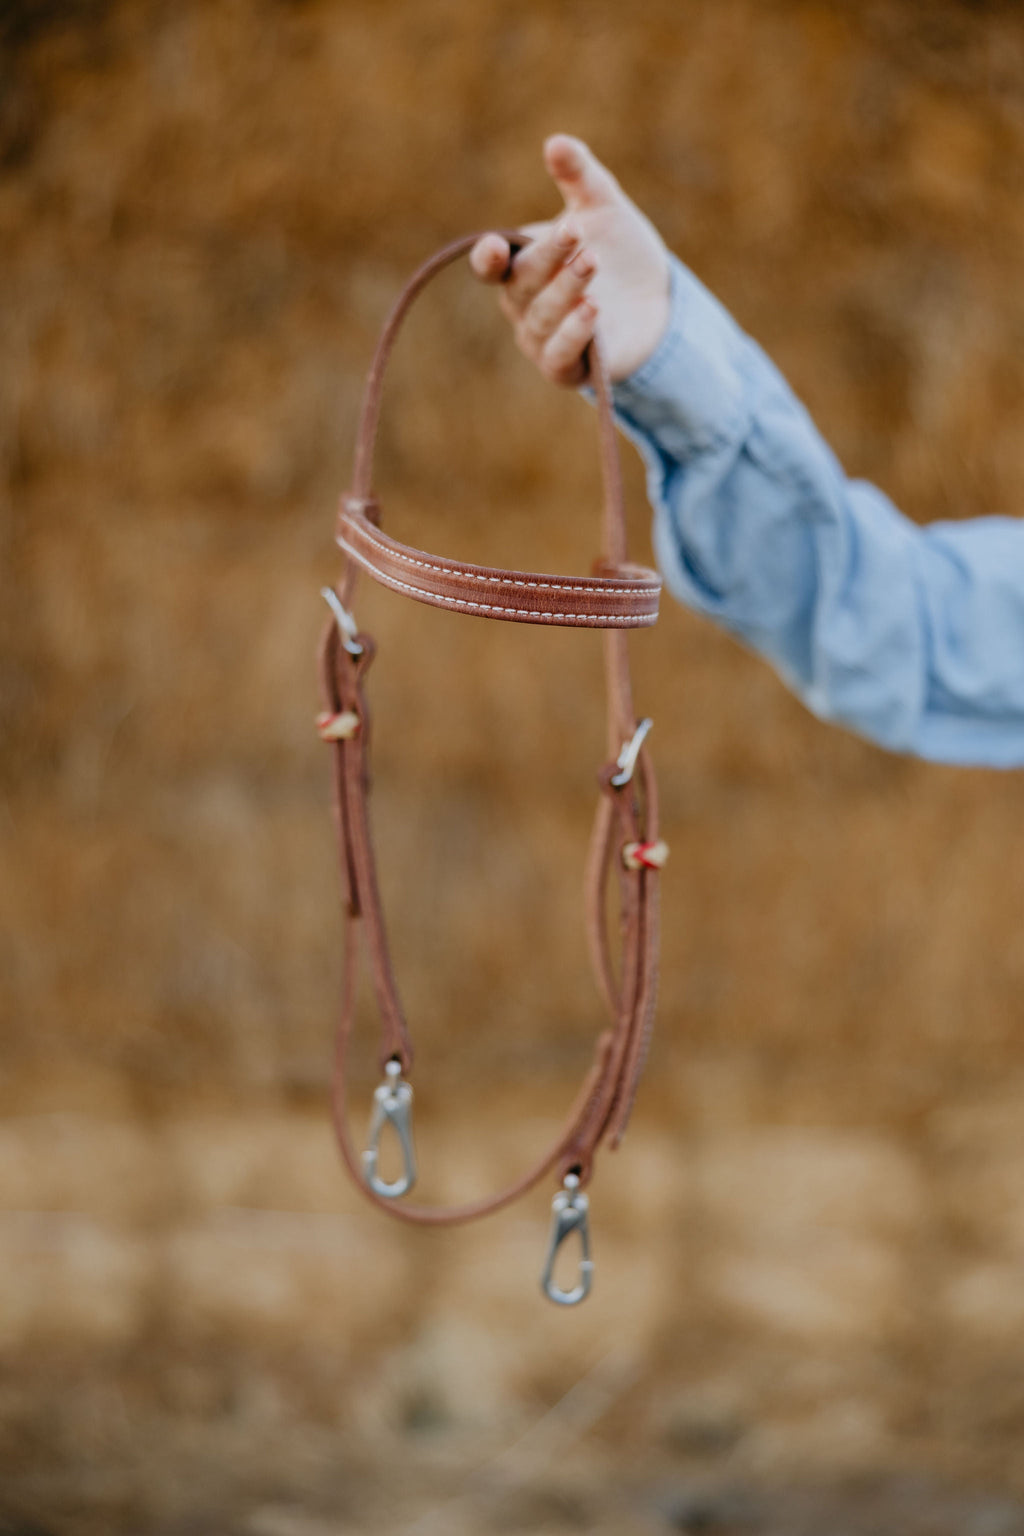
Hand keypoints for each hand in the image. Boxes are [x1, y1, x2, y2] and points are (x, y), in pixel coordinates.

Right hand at [470, 135, 670, 386]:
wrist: (658, 302)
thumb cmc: (618, 253)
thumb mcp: (603, 208)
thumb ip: (579, 177)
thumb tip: (556, 142)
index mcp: (521, 267)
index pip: (491, 267)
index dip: (489, 259)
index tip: (495, 246)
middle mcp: (524, 306)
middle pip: (523, 284)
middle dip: (548, 258)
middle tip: (577, 233)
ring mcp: (542, 340)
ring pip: (544, 318)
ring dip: (566, 290)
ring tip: (591, 262)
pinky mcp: (568, 369)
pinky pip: (561, 355)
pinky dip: (574, 334)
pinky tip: (593, 310)